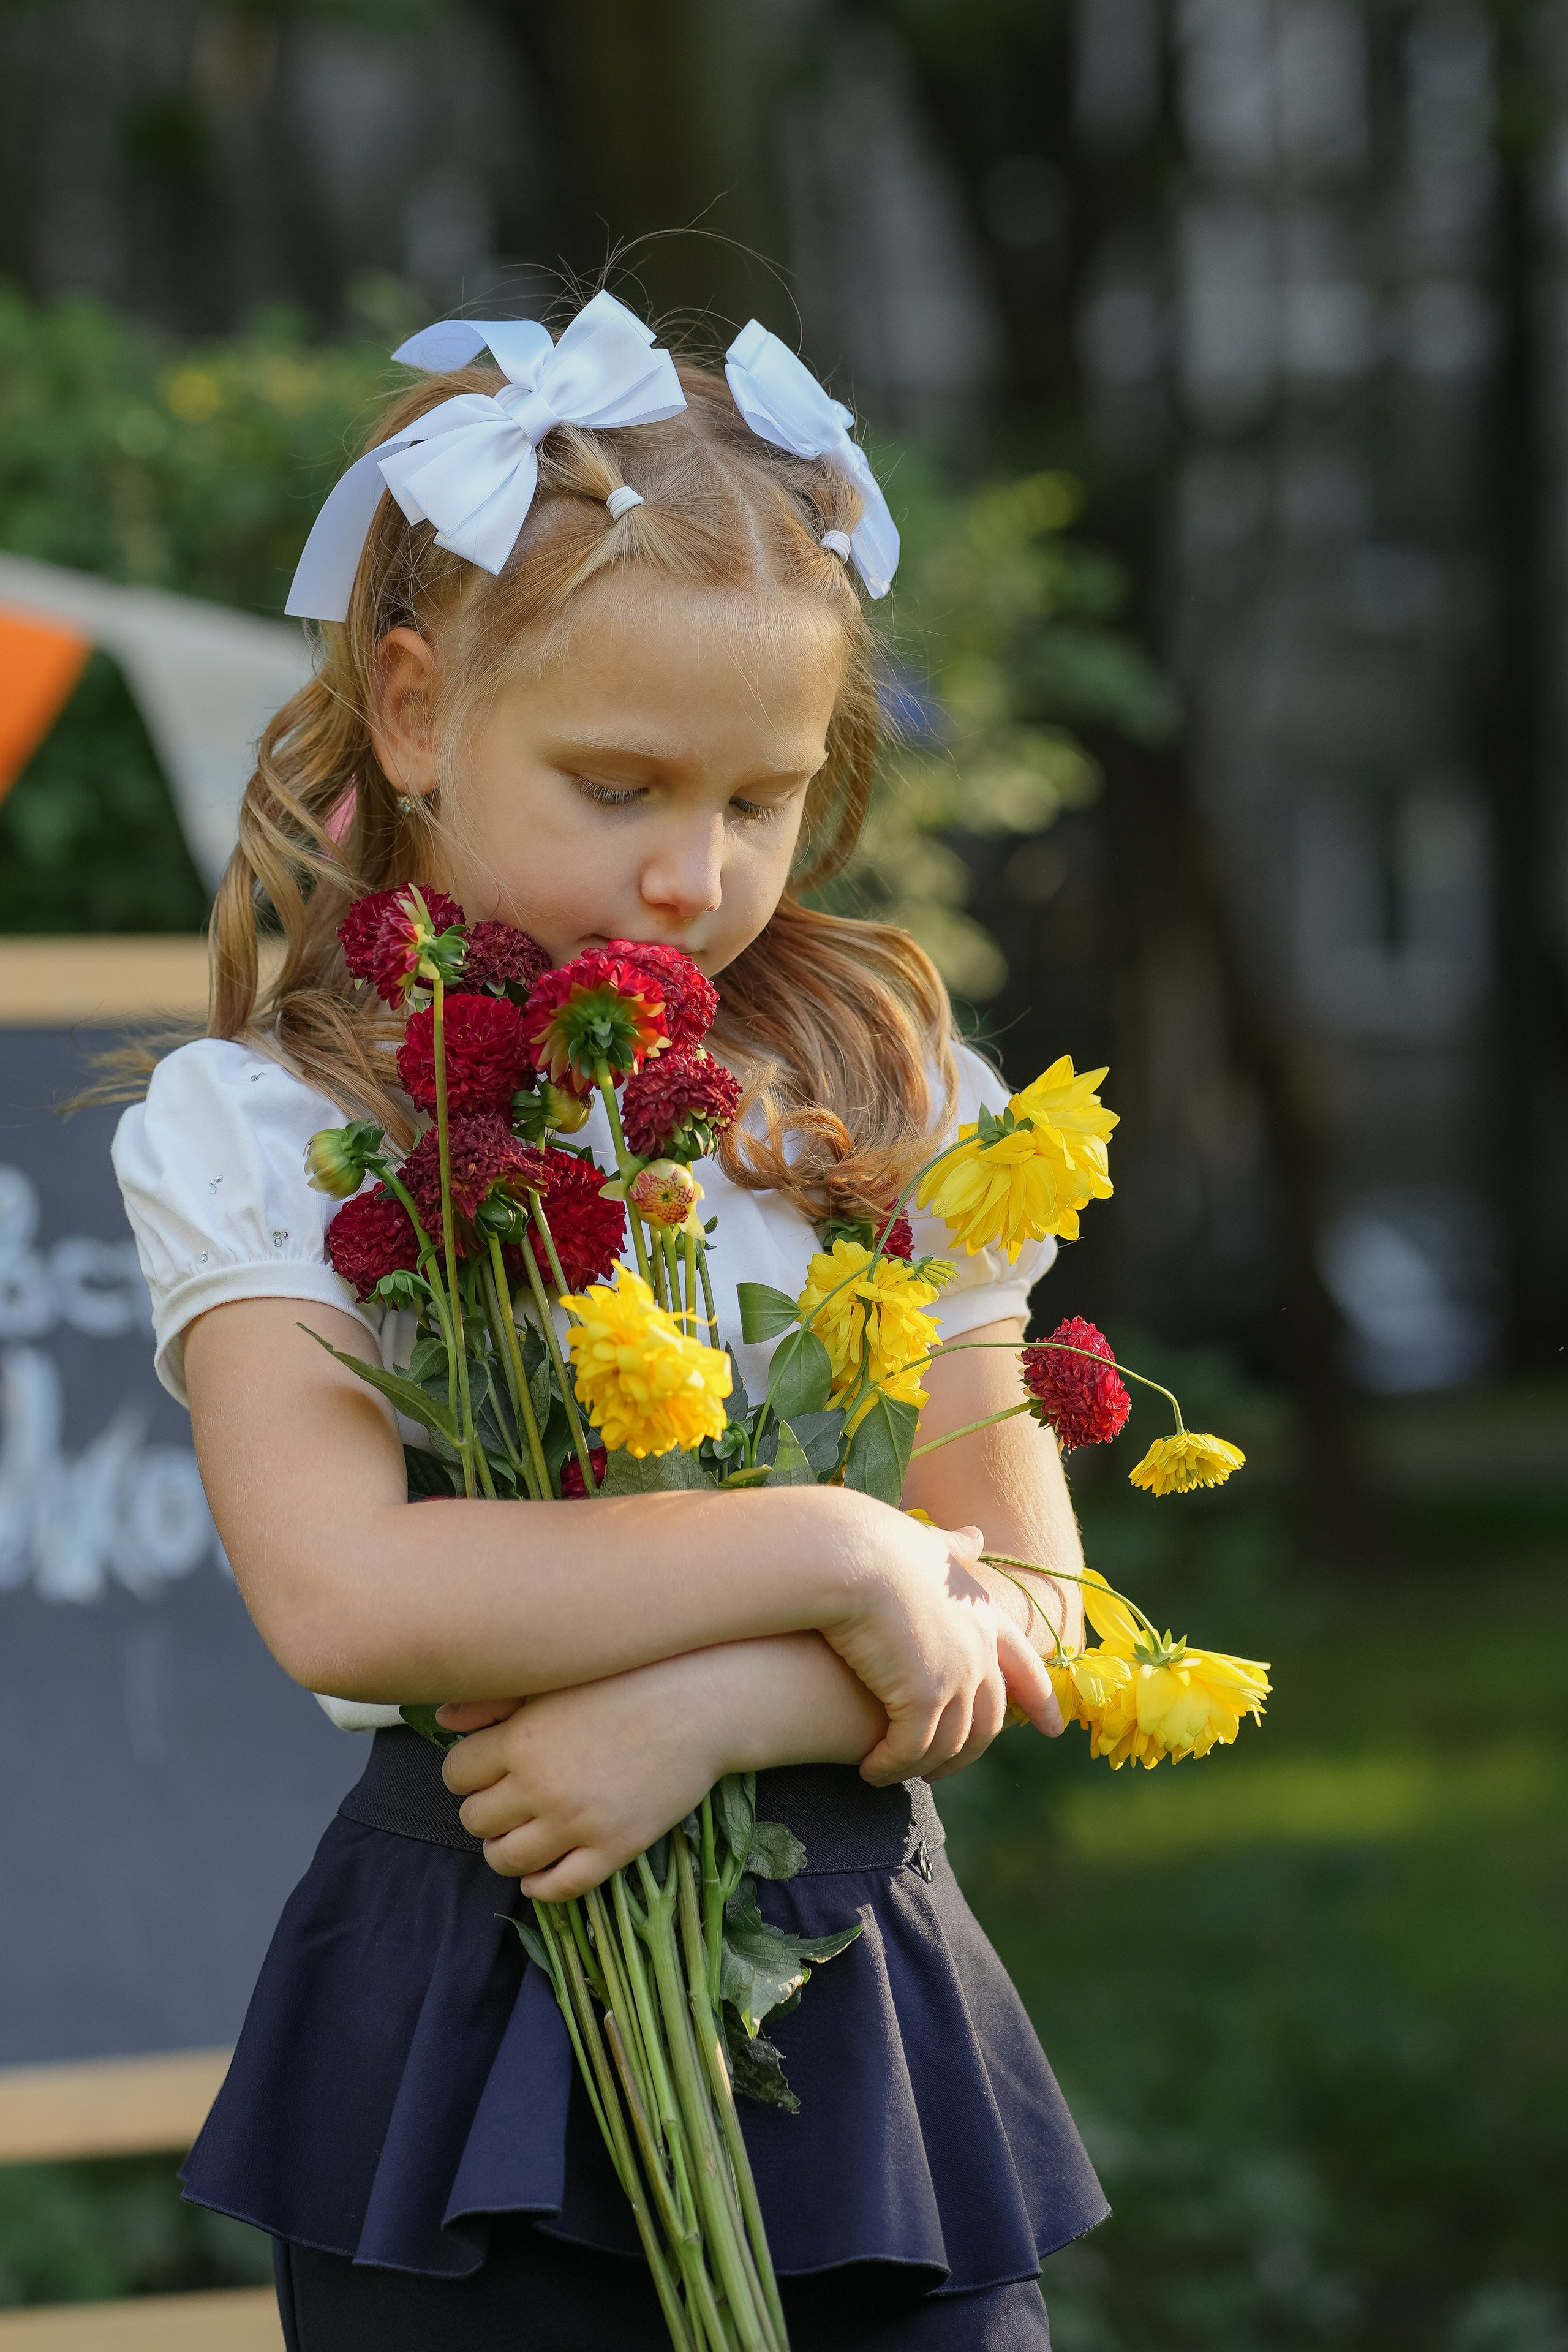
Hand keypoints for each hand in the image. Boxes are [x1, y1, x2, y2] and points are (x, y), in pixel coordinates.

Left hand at [441, 1652, 731, 1899]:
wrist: (702, 1703)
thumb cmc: (628, 1679)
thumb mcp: (556, 1679)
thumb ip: (494, 1700)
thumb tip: (443, 1721)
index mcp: (521, 1739)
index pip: (456, 1775)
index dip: (467, 1774)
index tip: (486, 1769)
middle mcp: (541, 1786)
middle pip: (475, 1820)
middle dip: (485, 1811)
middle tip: (507, 1800)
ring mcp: (578, 1823)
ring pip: (507, 1861)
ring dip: (505, 1851)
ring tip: (521, 1835)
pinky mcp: (613, 1848)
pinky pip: (558, 1888)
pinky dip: (540, 1887)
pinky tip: (543, 1871)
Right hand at [820, 1505, 1061, 1786]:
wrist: (852, 1554)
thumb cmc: (878, 1544)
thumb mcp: (928, 1544)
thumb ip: (953, 1548)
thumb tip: (975, 1537)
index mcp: (984, 1616)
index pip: (1024, 1665)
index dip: (1040, 1699)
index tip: (1054, 1730)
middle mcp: (979, 1651)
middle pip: (987, 1719)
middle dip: (966, 1752)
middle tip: (937, 1772)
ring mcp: (954, 1676)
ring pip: (949, 1743)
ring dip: (920, 1765)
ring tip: (889, 1773)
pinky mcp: (922, 1697)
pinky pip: (911, 1749)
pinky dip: (892, 1765)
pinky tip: (871, 1770)